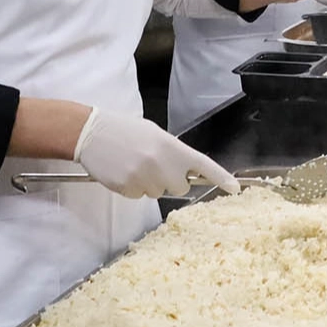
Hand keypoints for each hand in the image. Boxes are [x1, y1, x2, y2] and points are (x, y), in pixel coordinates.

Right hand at [74, 107, 239, 199]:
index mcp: (171, 147)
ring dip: (150, 183)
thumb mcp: (154, 134)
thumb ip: (173, 152)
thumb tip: (186, 169)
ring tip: (134, 164)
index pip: (203, 165)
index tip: (235, 188)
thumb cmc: (125, 130)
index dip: (221, 177)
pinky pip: (139, 196)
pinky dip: (133, 187)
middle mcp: (161, 164)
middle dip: (172, 180)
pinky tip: (123, 171)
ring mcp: (144, 178)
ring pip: (158, 193)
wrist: (92, 132)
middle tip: (154, 164)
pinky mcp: (127, 188)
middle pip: (180, 187)